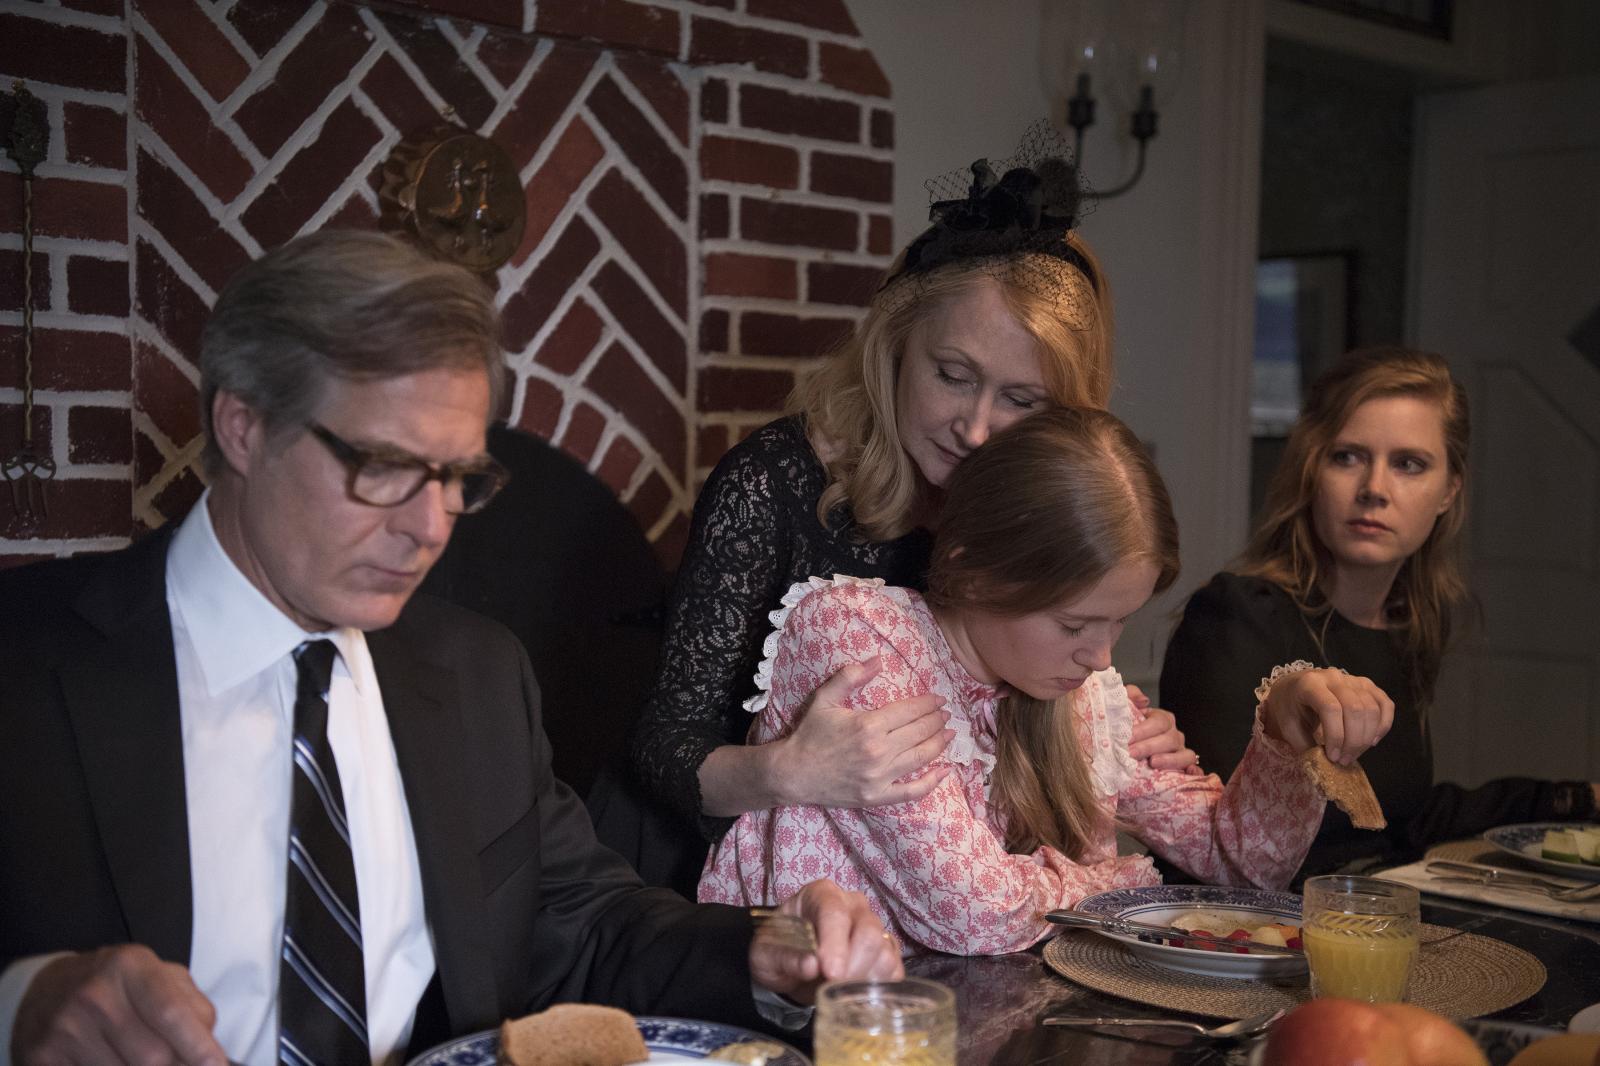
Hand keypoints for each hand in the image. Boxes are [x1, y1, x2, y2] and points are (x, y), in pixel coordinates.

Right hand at [13, 946, 224, 1065]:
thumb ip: (192, 1006)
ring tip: (139, 1060)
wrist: (45, 989)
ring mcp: (65, 1028)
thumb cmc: (117, 986)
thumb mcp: (159, 977)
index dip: (198, 1046)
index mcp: (130, 966)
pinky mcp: (43, 1057)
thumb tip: (208, 1045)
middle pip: (152, 1056)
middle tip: (178, 1063)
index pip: (171, 1013)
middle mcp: (95, 994)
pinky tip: (115, 1062)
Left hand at [749, 880, 902, 1003]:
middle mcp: (852, 905)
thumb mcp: (766, 955)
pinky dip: (877, 987)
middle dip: (851, 967)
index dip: (835, 944)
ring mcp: (873, 926)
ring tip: (836, 989)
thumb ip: (785, 958)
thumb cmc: (778, 950)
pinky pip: (894, 970)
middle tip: (829, 989)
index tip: (830, 973)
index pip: (834, 913)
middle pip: (868, 932)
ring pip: (884, 952)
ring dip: (862, 980)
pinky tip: (855, 991)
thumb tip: (811, 966)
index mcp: (821, 894)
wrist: (790, 964)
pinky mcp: (886, 950)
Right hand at [771, 657, 952, 807]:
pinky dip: (932, 782)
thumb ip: (851, 677)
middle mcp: (879, 751)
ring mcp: (880, 777)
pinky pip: (912, 792)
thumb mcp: (825, 699)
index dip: (928, 703)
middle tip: (946, 714)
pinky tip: (945, 771)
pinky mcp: (878, 797)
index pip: (909, 710)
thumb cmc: (810, 734)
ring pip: (921, 757)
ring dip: (940, 743)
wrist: (793, 773)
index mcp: (868, 725)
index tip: (938, 699)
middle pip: (920, 732)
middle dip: (937, 720)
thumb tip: (879, 660)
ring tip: (949, 734)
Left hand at [1124, 686, 1201, 775]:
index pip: (1159, 722)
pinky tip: (1187, 773)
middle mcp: (1174, 735)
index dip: (1143, 730)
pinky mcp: (1184, 769)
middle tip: (1131, 753)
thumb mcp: (1125, 710)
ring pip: (1185, 755)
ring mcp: (1181, 753)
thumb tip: (1143, 700)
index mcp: (1162, 720)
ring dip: (1170, 759)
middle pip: (1170, 739)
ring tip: (1153, 762)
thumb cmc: (1126, 731)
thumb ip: (1130, 695)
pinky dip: (1194, 772)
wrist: (1126, 752)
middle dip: (1149, 746)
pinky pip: (1195, 771)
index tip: (1127, 738)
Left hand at [1261, 669, 1393, 764]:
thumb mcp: (1288, 726)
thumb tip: (1325, 767)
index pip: (1331, 708)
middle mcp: (1334, 677)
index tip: (1332, 757)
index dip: (1335, 736)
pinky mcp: (1367, 685)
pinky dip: (1384, 725)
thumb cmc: (1289, 708)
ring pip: (1372, 708)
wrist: (1294, 688)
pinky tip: (1372, 741)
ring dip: (1367, 738)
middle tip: (1344, 760)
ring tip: (1353, 755)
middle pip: (1355, 709)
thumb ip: (1305, 745)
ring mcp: (1353, 679)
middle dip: (1353, 741)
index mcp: (1310, 684)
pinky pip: (1385, 704)